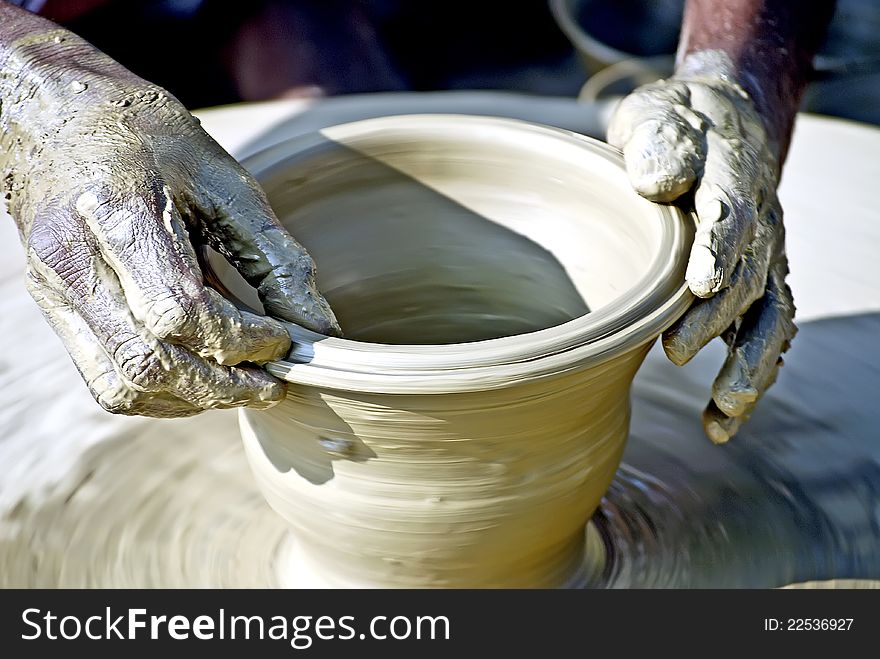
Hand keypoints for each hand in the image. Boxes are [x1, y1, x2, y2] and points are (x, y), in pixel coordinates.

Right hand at [1, 35, 338, 416]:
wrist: (55, 113)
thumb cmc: (147, 137)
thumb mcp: (224, 180)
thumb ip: (274, 257)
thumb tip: (317, 329)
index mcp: (116, 213)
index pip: (180, 312)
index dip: (242, 340)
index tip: (283, 340)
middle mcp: (72, 261)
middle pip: (148, 363)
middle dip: (223, 385)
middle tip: (272, 382)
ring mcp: (54, 291)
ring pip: (122, 386)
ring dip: (192, 399)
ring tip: (242, 382)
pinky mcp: (55, 308)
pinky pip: (105, 378)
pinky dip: (161, 393)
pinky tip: (201, 376)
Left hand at [607, 52, 796, 442]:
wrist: (723, 122)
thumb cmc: (678, 124)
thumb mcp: (658, 116)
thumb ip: (660, 142)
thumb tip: (659, 180)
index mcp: (733, 178)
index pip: (732, 214)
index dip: (719, 248)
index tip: (700, 281)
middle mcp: (760, 225)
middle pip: (747, 278)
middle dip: (715, 319)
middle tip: (675, 352)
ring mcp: (764, 260)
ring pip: (769, 319)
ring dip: (749, 366)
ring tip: (725, 408)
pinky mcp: (759, 286)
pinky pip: (763, 337)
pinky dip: (746, 381)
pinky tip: (718, 423)